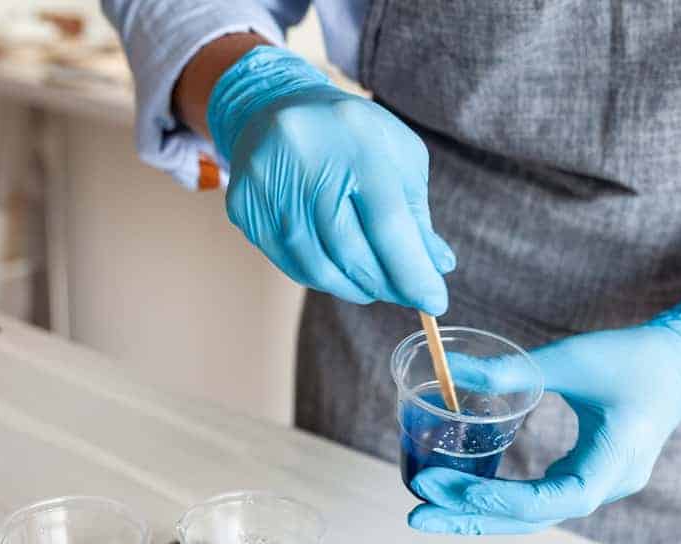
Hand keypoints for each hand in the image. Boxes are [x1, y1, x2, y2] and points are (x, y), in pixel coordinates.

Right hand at [207, 46, 454, 313]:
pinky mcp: (244, 206)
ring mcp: (268, 184)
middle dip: (385, 284)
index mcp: (356, 141)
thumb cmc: (349, 135)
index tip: (434, 302)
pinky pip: (289, 262)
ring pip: (318, 265)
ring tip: (373, 286)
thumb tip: (436, 266)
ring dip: (353, 287)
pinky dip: (321, 278)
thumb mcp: (396, 157)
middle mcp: (306, 159)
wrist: (274, 105)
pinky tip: (339, 272)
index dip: (412, 271)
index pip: (388, 223)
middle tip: (406, 295)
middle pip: (351, 250)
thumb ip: (416, 213)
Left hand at [407, 300, 680, 533]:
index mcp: (615, 462)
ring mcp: (601, 485)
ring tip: (428, 508)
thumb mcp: (572, 359)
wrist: (680, 363)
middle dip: (473, 517)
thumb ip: (512, 370)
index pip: (555, 498)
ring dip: (482, 512)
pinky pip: (541, 497)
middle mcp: (609, 485)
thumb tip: (447, 369)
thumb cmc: (632, 356)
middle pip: (534, 517)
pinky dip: (502, 497)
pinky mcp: (590, 475)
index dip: (502, 499)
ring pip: (535, 512)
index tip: (452, 489)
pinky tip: (463, 493)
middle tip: (416, 513)